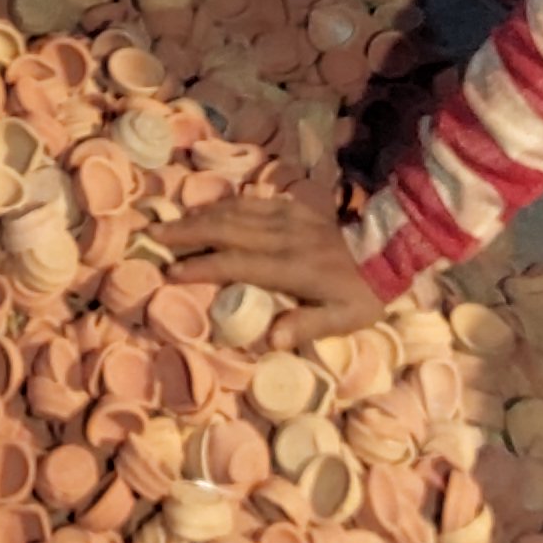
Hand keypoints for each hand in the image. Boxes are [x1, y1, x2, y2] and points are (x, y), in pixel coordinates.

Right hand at [153, 194, 387, 348]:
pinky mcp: (292, 208)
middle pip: (224, 229)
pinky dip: (224, 205)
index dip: (199, 267)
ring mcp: (286, 218)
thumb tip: (272, 339)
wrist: (388, 252)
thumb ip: (306, 326)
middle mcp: (281, 237)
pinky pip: (250, 203)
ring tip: (171, 223)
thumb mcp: (342, 319)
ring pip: (233, 212)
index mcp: (289, 266)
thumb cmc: (362, 293)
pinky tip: (209, 211)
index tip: (170, 273)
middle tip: (154, 237)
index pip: (233, 263)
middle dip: (186, 233)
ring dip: (199, 216)